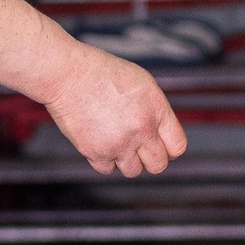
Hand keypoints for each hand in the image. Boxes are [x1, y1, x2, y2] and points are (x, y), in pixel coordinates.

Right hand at [43, 42, 188, 177]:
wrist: (67, 74)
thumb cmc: (102, 73)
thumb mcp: (142, 83)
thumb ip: (156, 111)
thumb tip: (161, 135)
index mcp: (156, 110)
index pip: (177, 147)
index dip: (170, 149)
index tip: (160, 146)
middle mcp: (141, 129)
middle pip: (158, 165)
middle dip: (150, 159)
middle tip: (138, 147)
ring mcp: (118, 143)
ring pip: (132, 171)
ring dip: (126, 160)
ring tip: (115, 139)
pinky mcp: (95, 152)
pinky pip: (107, 169)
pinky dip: (104, 159)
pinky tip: (99, 140)